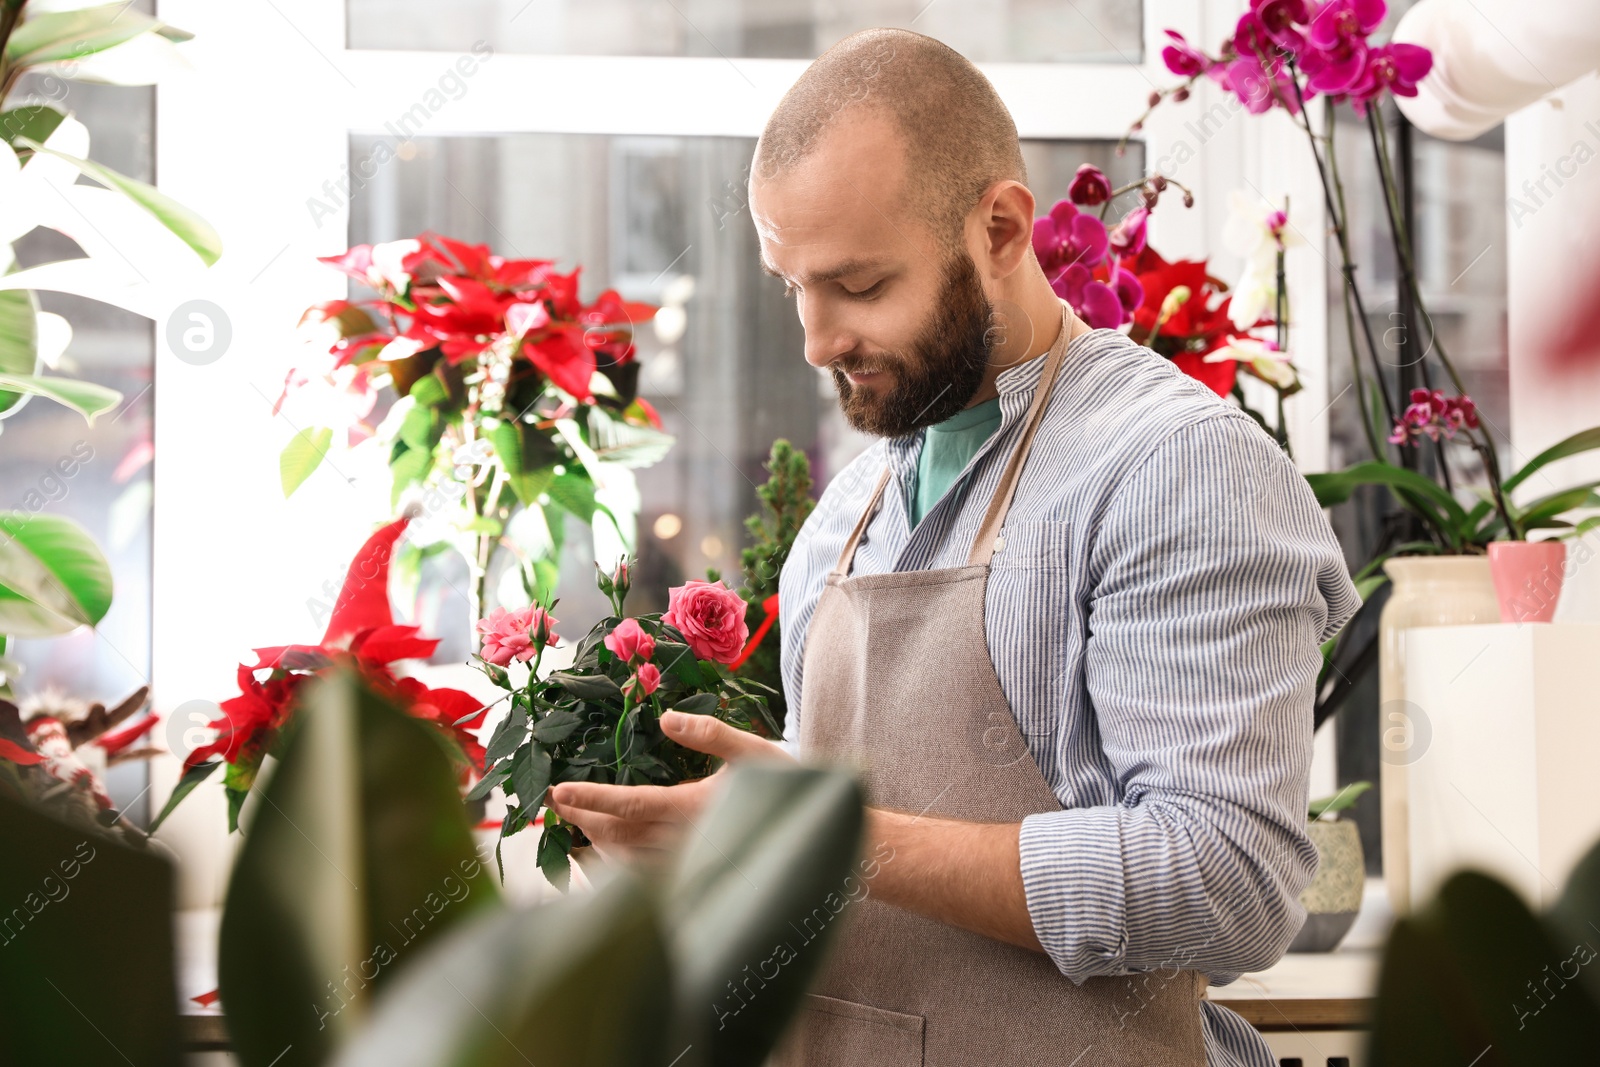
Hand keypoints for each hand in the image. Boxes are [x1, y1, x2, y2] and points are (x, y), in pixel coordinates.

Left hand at [544, 710, 792, 862]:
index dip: (592, 798)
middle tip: (554, 801)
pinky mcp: (693, 873)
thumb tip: (666, 718)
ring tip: (571, 822)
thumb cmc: (788, 788)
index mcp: (695, 807)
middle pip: (617, 836)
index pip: (631, 804)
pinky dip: (615, 866)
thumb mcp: (754, 750)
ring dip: (593, 843)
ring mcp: (688, 862)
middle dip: (581, 818)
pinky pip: (642, 878)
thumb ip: (710, 734)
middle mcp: (685, 841)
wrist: (818, 841)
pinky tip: (603, 855)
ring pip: (625, 862)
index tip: (560, 792)